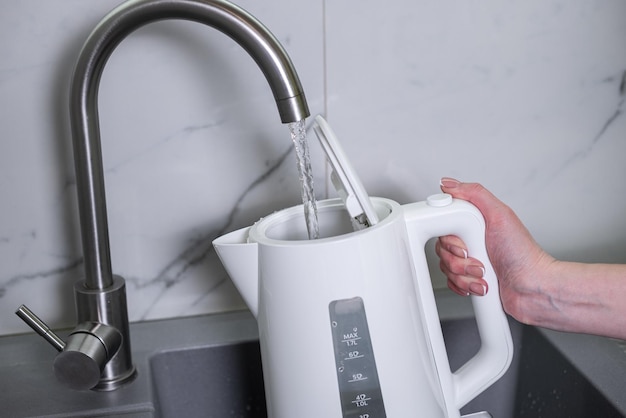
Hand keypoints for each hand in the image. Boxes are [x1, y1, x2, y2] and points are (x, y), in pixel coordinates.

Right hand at [435, 178, 553, 322]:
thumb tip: (449, 184)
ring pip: (445, 267)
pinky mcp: (467, 280)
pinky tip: (480, 283)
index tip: (464, 244)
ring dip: (465, 275)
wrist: (531, 288)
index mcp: (475, 223)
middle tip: (478, 257)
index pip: (443, 225)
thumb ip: (475, 194)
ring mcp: (468, 261)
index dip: (449, 238)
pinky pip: (450, 282)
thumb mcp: (500, 215)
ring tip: (484, 272)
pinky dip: (464, 286)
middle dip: (460, 259)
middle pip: (441, 248)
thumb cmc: (522, 254)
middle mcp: (470, 240)